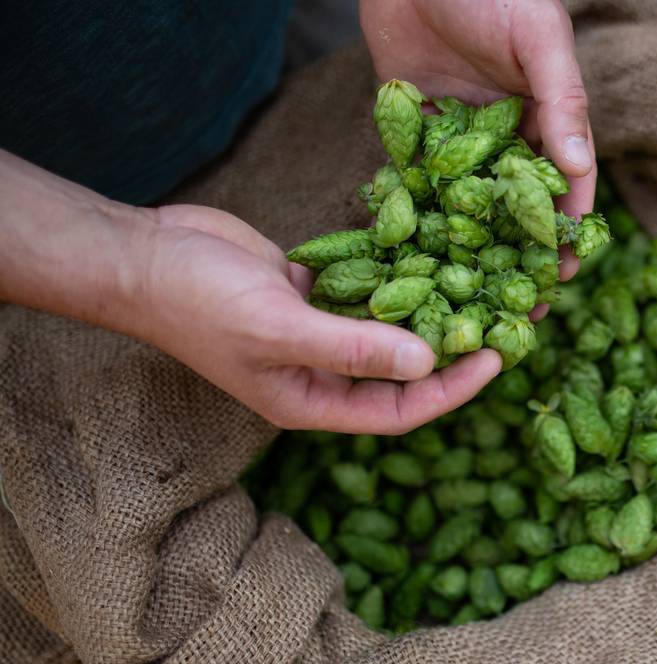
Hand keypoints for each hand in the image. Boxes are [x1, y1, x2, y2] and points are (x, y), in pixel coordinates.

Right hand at [127, 204, 499, 433]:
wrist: (141, 254)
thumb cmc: (200, 302)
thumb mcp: (280, 329)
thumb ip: (354, 348)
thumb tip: (427, 362)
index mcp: (313, 402)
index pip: (401, 410)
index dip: (451, 389)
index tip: (495, 358)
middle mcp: (322, 373)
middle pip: (404, 372)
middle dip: (453, 348)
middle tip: (506, 320)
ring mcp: (318, 332)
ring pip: (390, 327)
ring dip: (431, 308)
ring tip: (484, 283)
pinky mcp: (312, 291)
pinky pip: (368, 288)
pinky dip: (397, 274)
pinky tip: (437, 250)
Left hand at [361, 0, 595, 279]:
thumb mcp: (540, 40)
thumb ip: (562, 102)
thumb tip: (578, 169)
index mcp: (547, 114)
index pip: (563, 184)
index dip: (566, 230)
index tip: (565, 273)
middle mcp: (506, 131)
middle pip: (517, 206)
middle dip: (519, 255)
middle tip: (518, 305)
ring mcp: (458, 132)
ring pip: (468, 201)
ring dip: (470, 249)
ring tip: (467, 298)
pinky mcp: (413, 125)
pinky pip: (416, 177)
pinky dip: (415, 212)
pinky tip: (412, 257)